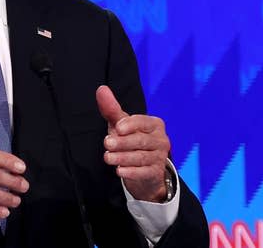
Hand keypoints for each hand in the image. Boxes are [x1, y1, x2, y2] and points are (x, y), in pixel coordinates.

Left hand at [96, 85, 169, 201]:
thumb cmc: (131, 140)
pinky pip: (144, 172)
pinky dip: (131, 172)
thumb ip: (112, 108)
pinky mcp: (155, 173)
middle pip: (141, 141)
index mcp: (154, 124)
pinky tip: (120, 171)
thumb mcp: (121, 124)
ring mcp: (159, 157)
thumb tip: (101, 89)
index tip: (117, 127)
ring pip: (141, 157)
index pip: (143, 122)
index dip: (131, 124)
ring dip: (123, 158)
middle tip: (107, 143)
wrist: (143, 168)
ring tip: (107, 157)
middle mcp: (161, 140)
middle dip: (123, 142)